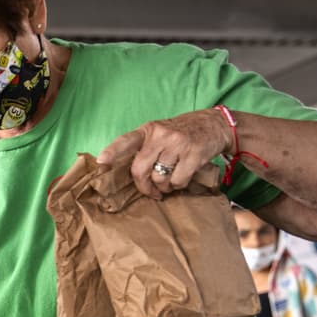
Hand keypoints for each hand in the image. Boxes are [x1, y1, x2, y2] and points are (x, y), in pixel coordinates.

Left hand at [96, 109, 230, 199]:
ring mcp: (178, 144)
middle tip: (150, 191)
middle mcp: (161, 135)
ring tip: (169, 182)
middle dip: (143, 186)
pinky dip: (178, 185)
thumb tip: (124, 172)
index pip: (125, 141)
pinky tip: (181, 179)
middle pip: (140, 169)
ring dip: (163, 187)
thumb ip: (143, 147)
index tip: (101, 162)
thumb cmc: (181, 133)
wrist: (215, 125)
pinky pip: (178, 181)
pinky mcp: (194, 154)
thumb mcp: (159, 132)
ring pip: (159, 178)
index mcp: (148, 130)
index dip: (112, 152)